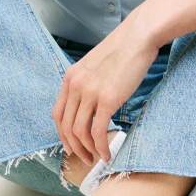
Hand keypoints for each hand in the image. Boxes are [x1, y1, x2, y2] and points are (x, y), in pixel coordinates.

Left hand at [52, 16, 160, 165]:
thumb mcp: (95, 65)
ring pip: (80, 132)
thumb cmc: (122, 50)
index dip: (62, 134)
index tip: (71, 145)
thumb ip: (88, 83)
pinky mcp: (107, 99)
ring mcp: (90, 93)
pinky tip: (106, 153)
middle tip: (84, 158)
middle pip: (66, 127)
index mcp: (70, 78)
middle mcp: (75, 86)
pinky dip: (100, 147)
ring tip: (96, 158)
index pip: (57, 114)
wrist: (138, 37)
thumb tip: (92, 105)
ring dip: (87, 150)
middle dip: (74, 147)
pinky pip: (97, 131)